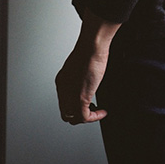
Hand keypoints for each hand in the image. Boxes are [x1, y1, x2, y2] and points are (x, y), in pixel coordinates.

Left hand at [55, 8, 120, 124]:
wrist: (92, 45)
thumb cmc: (89, 49)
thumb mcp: (81, 65)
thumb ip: (81, 75)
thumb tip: (88, 79)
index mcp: (62, 81)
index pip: (64, 102)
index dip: (74, 106)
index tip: (86, 103)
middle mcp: (63, 90)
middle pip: (66, 113)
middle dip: (79, 114)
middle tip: (92, 110)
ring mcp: (70, 95)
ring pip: (73, 118)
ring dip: (86, 118)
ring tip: (96, 112)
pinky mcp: (80, 98)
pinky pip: (85, 117)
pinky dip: (95, 117)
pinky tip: (102, 112)